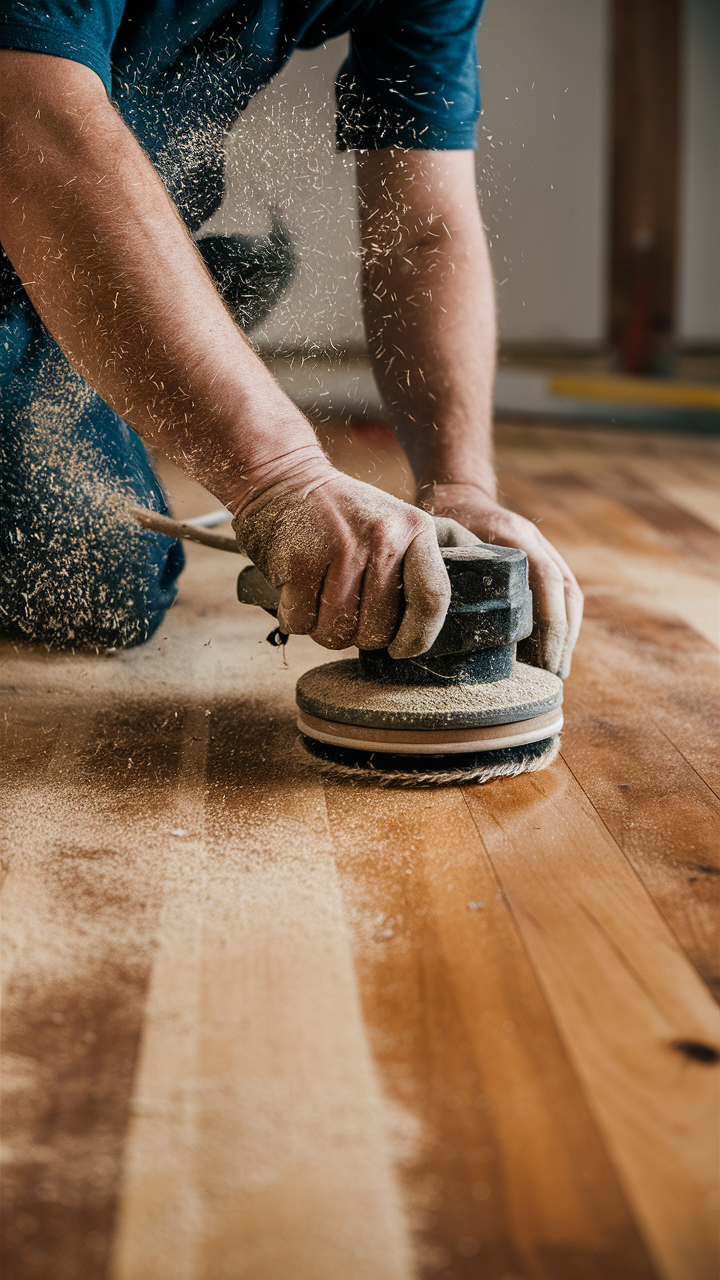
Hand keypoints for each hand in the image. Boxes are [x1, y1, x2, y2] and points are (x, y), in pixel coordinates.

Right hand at [232, 454, 450, 657]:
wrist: (282, 477)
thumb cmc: (339, 514)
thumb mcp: (390, 523)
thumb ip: (409, 568)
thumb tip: (418, 632)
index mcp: (414, 530)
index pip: (432, 599)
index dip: (417, 637)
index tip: (400, 649)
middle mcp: (382, 538)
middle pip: (377, 629)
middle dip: (357, 635)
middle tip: (344, 612)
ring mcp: (341, 548)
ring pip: (337, 631)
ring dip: (323, 629)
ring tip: (318, 601)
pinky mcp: (299, 559)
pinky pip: (301, 620)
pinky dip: (294, 617)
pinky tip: (294, 591)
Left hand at [418, 482, 583, 678]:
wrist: (457, 494)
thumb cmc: (441, 522)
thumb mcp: (439, 546)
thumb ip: (444, 578)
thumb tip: (437, 636)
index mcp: (512, 535)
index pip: (545, 581)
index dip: (550, 624)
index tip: (546, 660)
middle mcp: (533, 540)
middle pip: (566, 591)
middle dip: (563, 636)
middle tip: (553, 674)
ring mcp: (542, 547)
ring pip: (569, 592)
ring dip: (567, 632)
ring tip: (556, 668)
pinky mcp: (542, 558)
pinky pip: (563, 591)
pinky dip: (561, 621)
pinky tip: (551, 649)